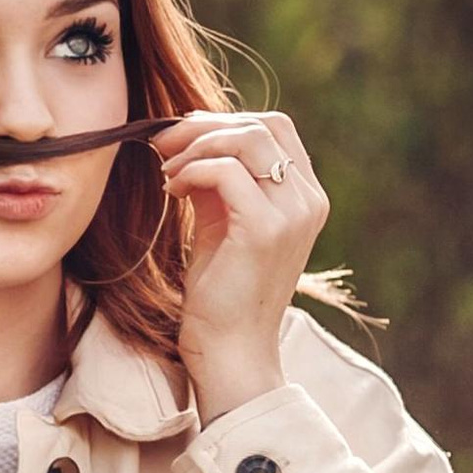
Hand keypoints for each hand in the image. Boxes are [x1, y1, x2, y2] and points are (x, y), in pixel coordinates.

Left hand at [154, 109, 330, 420]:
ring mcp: (293, 214)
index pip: (274, 128)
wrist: (229, 351)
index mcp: (305, 197)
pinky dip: (191, 170)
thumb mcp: (221, 223)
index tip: (181, 137)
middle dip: (205, 125)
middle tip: (163, 144)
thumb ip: (218, 181)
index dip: (224, 121)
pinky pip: (226, 171)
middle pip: (263, 124)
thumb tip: (189, 140)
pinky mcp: (266, 230)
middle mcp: (308, 200)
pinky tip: (171, 189)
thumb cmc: (221, 292)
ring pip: (246, 139)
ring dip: (195, 146)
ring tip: (166, 171)